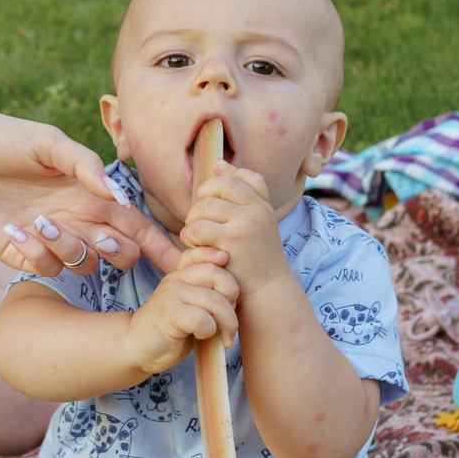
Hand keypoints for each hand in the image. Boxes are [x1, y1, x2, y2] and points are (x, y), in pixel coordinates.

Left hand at [0, 112, 184, 275]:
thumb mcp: (44, 140)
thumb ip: (82, 163)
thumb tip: (114, 193)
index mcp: (89, 191)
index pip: (136, 223)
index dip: (162, 244)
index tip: (184, 262)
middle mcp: (75, 217)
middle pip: (120, 251)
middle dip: (120, 250)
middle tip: (99, 232)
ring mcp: (49, 237)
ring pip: (85, 262)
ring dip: (72, 247)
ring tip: (41, 222)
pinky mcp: (18, 252)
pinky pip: (45, 267)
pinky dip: (37, 253)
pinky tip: (14, 231)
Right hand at [123, 249, 239, 375]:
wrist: (137, 348)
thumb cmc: (170, 330)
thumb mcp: (189, 306)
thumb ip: (207, 295)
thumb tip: (236, 296)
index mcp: (181, 274)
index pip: (202, 253)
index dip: (218, 258)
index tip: (227, 278)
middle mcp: (175, 279)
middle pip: (217, 275)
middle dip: (233, 298)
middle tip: (231, 319)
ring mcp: (171, 295)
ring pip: (215, 300)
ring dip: (227, 323)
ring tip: (225, 336)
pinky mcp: (169, 315)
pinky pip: (203, 319)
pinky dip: (210, 332)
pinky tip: (204, 337)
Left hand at [180, 165, 286, 293]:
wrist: (266, 293)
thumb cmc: (253, 260)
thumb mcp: (255, 224)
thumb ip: (239, 197)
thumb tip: (218, 164)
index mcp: (264, 205)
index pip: (245, 176)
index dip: (224, 180)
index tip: (214, 197)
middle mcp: (259, 210)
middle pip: (220, 185)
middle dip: (203, 199)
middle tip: (200, 219)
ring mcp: (247, 223)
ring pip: (205, 206)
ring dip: (194, 220)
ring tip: (196, 236)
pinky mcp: (232, 240)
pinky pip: (200, 227)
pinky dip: (192, 237)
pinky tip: (196, 247)